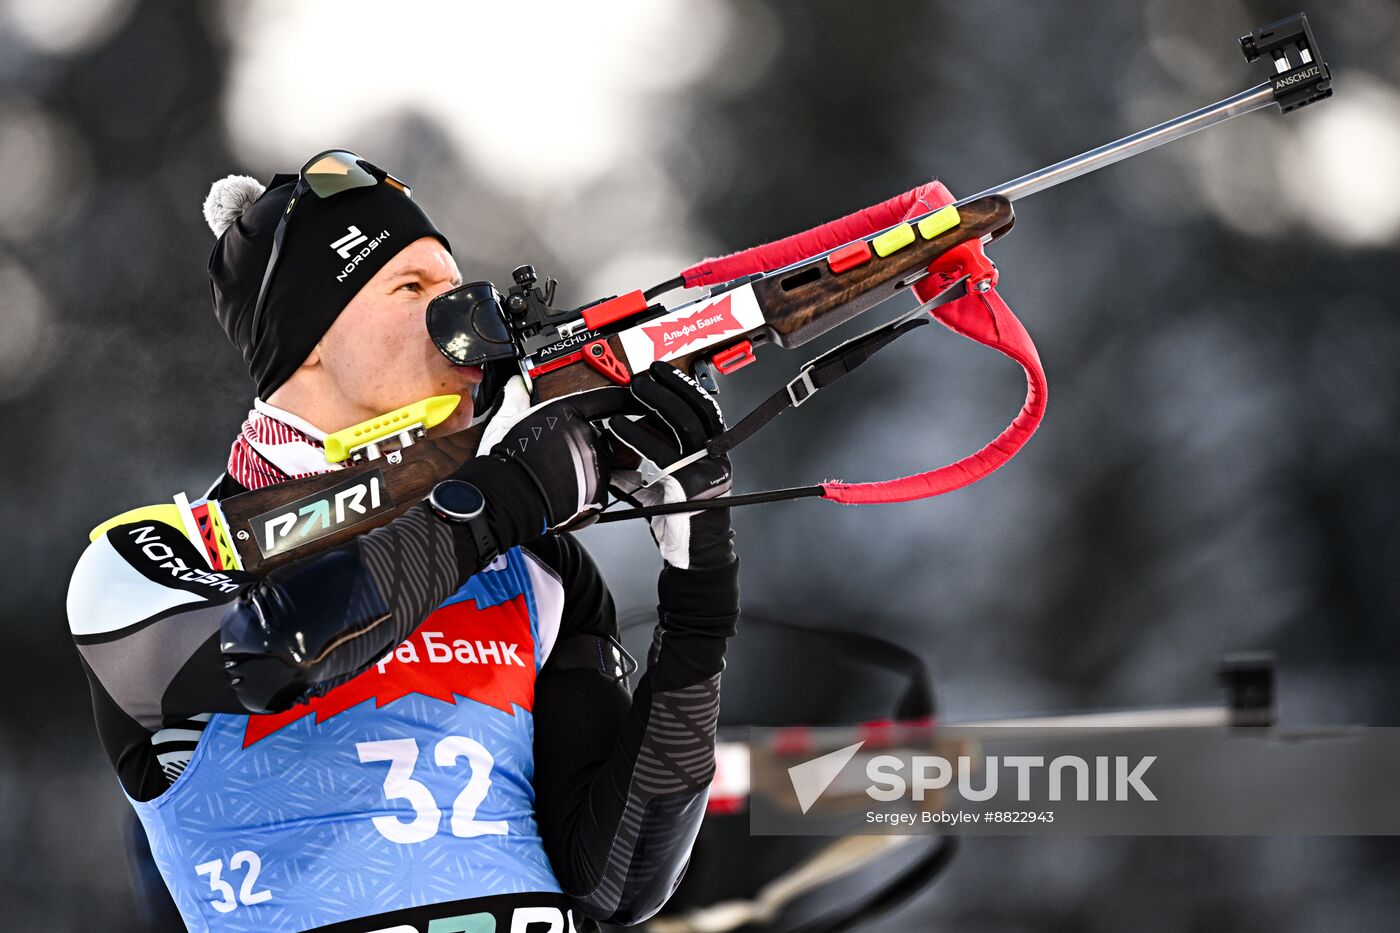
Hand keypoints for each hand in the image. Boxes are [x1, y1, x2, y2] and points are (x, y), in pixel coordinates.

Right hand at [472, 375, 631, 532]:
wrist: (506, 495)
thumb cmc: (506, 459)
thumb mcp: (506, 418)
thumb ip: (517, 395)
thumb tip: (516, 383)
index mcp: (569, 412)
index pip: (609, 399)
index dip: (624, 398)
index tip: (632, 399)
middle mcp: (587, 434)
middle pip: (600, 434)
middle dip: (586, 443)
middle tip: (561, 454)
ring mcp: (594, 462)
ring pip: (600, 461)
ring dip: (587, 466)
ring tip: (559, 473)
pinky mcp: (597, 488)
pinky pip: (599, 486)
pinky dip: (586, 488)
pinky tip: (564, 488)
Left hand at [609, 363, 733, 568]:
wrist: (694, 556)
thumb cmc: (683, 520)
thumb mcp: (673, 483)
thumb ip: (656, 461)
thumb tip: (628, 436)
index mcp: (715, 453)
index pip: (705, 409)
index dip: (684, 387)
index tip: (662, 371)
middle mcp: (715, 459)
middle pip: (694, 411)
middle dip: (667, 389)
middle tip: (642, 377)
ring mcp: (704, 471)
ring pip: (681, 427)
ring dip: (654, 404)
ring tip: (631, 392)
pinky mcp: (688, 486)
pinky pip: (660, 455)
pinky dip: (637, 436)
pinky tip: (619, 426)